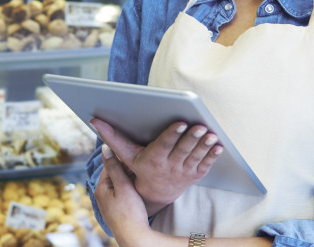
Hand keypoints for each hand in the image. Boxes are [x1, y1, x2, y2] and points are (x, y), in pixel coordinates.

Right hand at [91, 118, 223, 214]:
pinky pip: (205, 165)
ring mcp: (183, 172)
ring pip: (195, 157)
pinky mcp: (195, 174)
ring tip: (211, 134)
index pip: (164, 145)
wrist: (155, 193)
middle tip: (200, 126)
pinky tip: (219, 146)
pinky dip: (213, 156)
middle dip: (192, 138)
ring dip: (204, 146)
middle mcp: (169, 167)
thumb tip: (94, 119)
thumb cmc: (140, 166)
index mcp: (153, 159)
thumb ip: (112, 136)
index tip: (181, 122)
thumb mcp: (126, 154)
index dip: (172, 134)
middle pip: (182, 150)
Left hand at [95, 144, 156, 245]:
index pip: (109, 164)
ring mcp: (108, 203)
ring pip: (119, 183)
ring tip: (142, 174)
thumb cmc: (130, 212)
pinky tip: (139, 187)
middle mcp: (101, 195)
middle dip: (126, 168)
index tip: (136, 152)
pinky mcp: (116, 209)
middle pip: (114, 173)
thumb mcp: (123, 186)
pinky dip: (129, 187)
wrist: (135, 237)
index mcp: (100, 188)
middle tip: (141, 163)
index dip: (122, 158)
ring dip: (129, 178)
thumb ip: (115, 166)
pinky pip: (122, 192)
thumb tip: (105, 147)